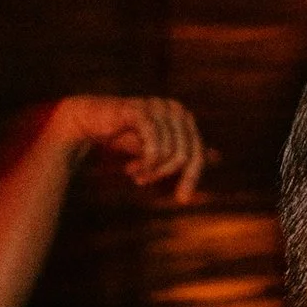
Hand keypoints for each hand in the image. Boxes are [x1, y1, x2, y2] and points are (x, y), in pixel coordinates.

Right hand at [50, 96, 210, 203]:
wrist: (88, 122)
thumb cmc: (125, 135)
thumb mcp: (158, 148)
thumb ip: (185, 151)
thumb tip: (218, 158)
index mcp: (184, 116)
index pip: (198, 154)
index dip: (192, 179)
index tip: (182, 199)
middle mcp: (175, 109)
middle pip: (187, 156)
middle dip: (167, 175)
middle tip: (145, 183)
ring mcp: (158, 107)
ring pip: (171, 154)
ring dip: (152, 171)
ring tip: (135, 174)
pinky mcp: (140, 111)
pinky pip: (155, 146)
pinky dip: (147, 163)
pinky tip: (132, 169)